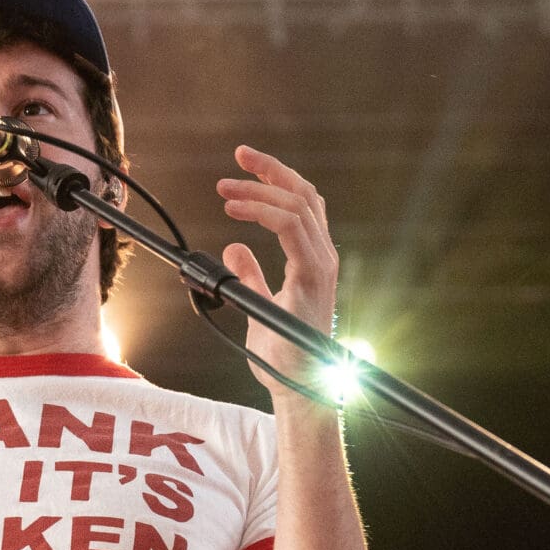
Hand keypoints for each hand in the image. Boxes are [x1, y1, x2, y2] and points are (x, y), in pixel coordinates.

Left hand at [216, 145, 339, 404]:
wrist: (300, 389)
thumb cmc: (284, 357)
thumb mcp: (258, 306)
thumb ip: (250, 275)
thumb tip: (234, 249)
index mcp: (314, 259)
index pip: (303, 203)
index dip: (276, 177)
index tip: (244, 165)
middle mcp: (323, 256)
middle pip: (303, 194)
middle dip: (268, 171)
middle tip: (236, 160)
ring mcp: (321, 265)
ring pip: (296, 205)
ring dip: (258, 191)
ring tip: (226, 191)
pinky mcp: (311, 277)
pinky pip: (290, 228)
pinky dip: (261, 212)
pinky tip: (235, 212)